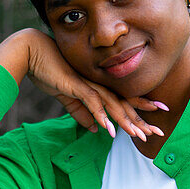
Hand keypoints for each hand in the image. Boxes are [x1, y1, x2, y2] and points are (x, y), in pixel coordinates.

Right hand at [0, 29, 165, 141]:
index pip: (123, 101)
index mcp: (98, 86)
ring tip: (138, 135)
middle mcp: (98, 84)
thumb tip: (94, 129)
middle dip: (141, 120)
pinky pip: (92, 102)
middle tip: (157, 133)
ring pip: (113, 105)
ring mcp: (89, 83)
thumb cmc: (49, 71)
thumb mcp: (67, 97)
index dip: (140, 111)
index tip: (155, 122)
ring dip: (126, 121)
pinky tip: (108, 129)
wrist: (32, 53)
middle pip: (124, 104)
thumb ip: (81, 113)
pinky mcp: (76, 85)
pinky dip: (101, 115)